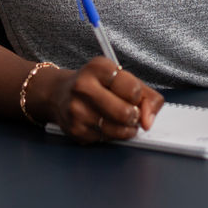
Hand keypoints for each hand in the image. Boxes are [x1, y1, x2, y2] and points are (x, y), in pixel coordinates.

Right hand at [46, 56, 164, 143]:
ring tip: (121, 120)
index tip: (134, 96)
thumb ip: (146, 95)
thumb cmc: (96, 85)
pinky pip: (106, 139)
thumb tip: (148, 121)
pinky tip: (105, 124)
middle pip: (126, 113)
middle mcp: (84, 87)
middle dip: (134, 116)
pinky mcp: (75, 130)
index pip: (133, 89)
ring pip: (118, 130)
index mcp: (98, 68)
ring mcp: (77, 110)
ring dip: (127, 129)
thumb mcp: (121, 77)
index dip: (139, 97)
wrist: (59, 94)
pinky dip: (112, 135)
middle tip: (130, 112)